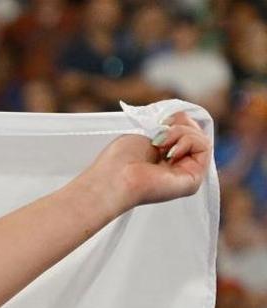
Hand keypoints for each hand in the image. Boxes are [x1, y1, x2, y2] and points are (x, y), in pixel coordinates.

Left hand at [83, 110, 210, 212]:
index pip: (185, 130)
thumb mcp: (145, 133)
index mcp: (163, 157)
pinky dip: (187, 141)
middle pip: (195, 132)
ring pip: (200, 138)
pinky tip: (169, 152)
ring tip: (160, 144)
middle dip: (179, 124)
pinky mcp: (194, 179)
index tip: (160, 122)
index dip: (177, 120)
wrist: (114, 178)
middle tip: (160, 134)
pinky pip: (204, 147)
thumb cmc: (119, 159)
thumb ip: (168, 127)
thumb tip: (183, 117)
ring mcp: (185, 173)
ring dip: (180, 132)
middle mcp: (175, 166)